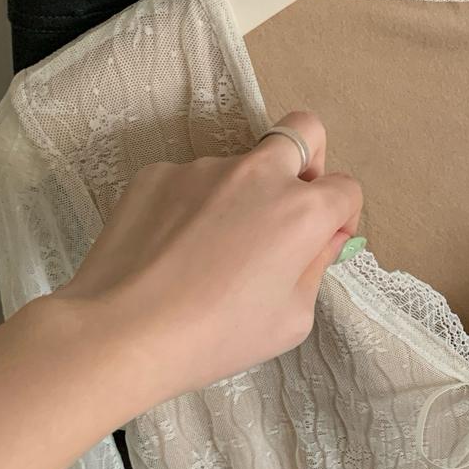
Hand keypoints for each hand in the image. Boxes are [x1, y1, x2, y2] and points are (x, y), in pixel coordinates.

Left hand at [50, 110, 362, 410]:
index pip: (346, 188)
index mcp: (302, 210)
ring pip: (240, 165)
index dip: (341, 217)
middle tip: (288, 206)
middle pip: (305, 132)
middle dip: (309, 162)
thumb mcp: (291, 319)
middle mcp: (258, 173)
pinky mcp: (158, 173)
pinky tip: (173, 251)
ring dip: (241, 195)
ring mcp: (203, 167)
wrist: (122, 332)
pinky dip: (192, 207)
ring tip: (209, 252)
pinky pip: (190, 181)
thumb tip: (323, 239)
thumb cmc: (215, 336)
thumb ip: (316, 267)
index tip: (323, 243)